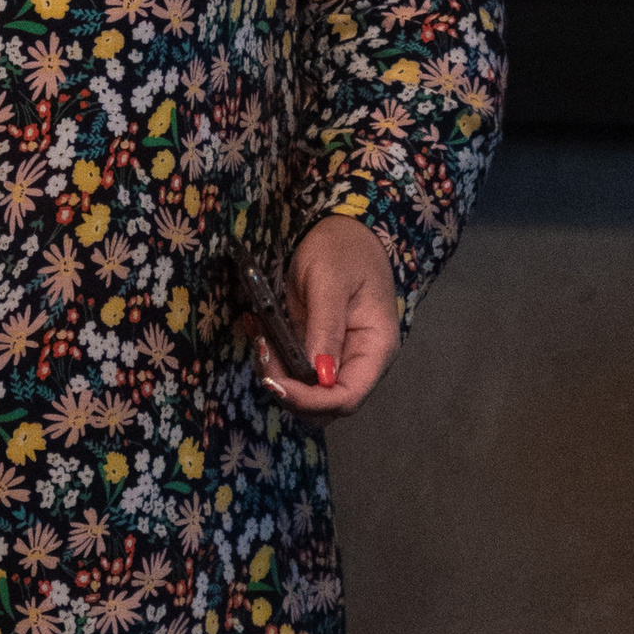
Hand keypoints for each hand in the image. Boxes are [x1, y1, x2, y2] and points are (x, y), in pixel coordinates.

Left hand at [257, 217, 402, 423]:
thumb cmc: (343, 249)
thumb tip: (319, 376)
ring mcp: (336, 358)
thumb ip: (325, 329)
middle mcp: (359, 362)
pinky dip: (272, 359)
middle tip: (262, 353)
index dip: (312, 400)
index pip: (347, 397)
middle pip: (325, 405)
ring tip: (259, 338)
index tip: (276, 383)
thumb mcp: (330, 282)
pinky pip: (294, 370)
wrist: (342, 228)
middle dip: (289, 391)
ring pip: (305, 392)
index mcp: (375, 348)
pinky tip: (257, 331)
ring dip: (276, 375)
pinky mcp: (316, 349)